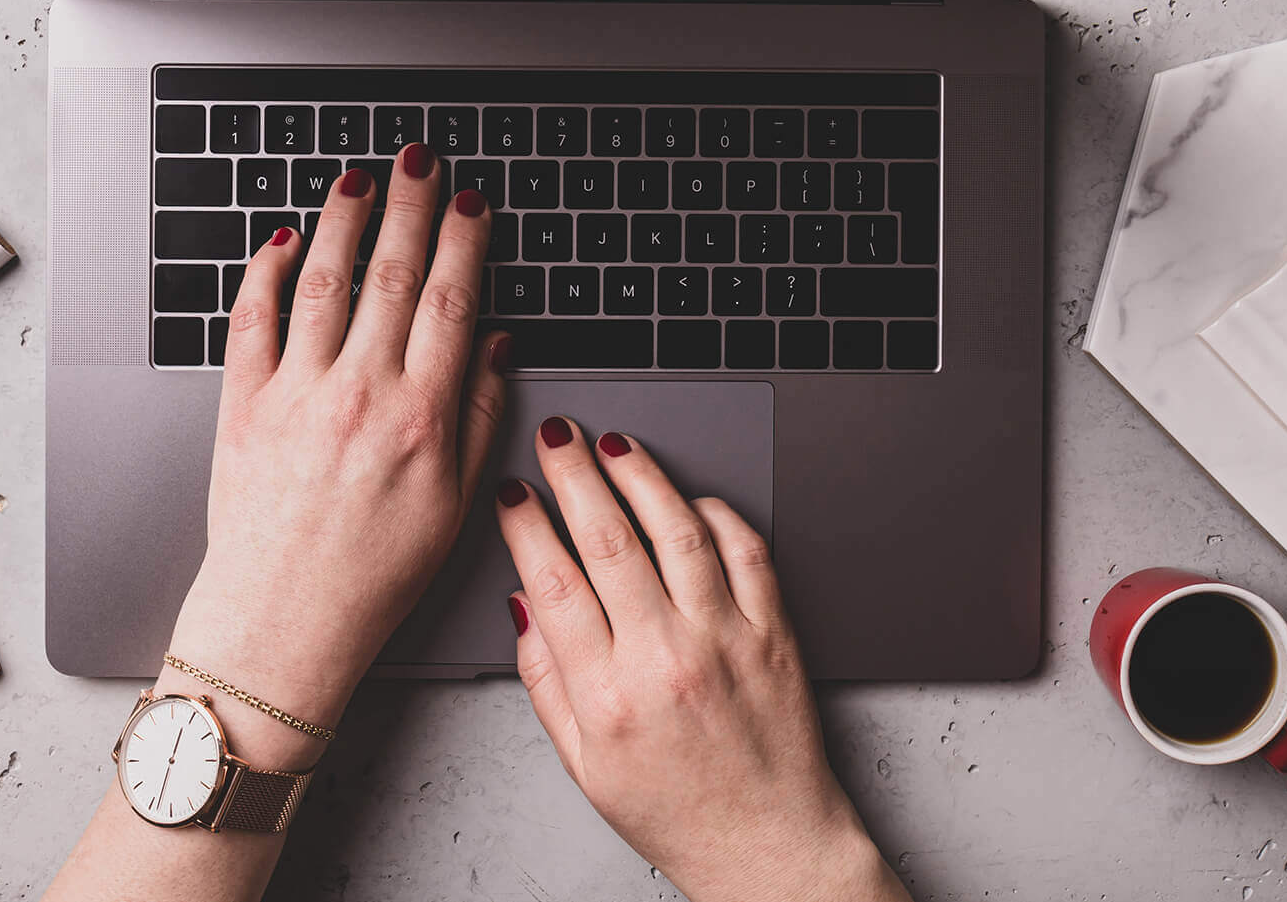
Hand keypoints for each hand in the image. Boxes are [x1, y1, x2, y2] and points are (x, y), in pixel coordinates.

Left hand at [167, 145, 509, 764]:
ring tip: (359, 181)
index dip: (463, 242)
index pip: (450, 302)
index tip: (471, 203)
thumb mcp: (454, 507)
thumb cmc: (370, 577)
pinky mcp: (243, 405)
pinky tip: (282, 240)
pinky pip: (252, 319)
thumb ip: (479, 418)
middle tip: (421, 162)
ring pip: (323, 281)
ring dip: (343, 221)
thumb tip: (493, 346)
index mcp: (421, 418)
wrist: (283, 620)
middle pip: (391, 275)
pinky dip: (265, 272)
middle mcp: (360, 394)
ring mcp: (297, 394)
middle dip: (411, 207)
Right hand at [496, 419, 907, 901]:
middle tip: (556, 438)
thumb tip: (524, 605)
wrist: (769, 847)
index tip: (513, 494)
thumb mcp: (583, 764)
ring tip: (614, 444)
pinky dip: (717, 514)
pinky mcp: (773, 634)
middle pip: (608, 540)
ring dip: (641, 475)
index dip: (526, 525)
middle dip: (574, 476)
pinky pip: (746, 552)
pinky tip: (689, 497)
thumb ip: (546, 681)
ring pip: (677, 531)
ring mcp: (725, 641)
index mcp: (609, 696)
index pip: (554, 582)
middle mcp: (666, 660)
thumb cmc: (677, 812)